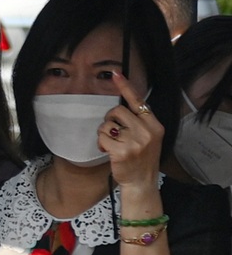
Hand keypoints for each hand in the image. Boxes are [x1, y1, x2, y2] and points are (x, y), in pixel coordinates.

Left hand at [102, 79, 163, 193]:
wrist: (141, 182)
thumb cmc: (141, 158)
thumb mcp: (148, 137)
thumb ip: (139, 121)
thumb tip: (121, 106)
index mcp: (154, 125)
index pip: (138, 101)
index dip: (125, 87)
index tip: (116, 73)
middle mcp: (147, 131)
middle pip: (117, 111)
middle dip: (110, 119)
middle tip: (114, 132)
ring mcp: (135, 141)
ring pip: (107, 124)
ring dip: (104, 133)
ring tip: (113, 144)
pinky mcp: (122, 151)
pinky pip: (102, 137)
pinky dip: (101, 143)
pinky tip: (108, 151)